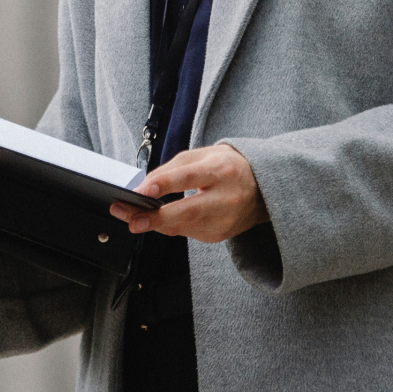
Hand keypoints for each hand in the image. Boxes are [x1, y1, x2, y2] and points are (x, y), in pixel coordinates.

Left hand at [108, 143, 268, 243]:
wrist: (261, 188)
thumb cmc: (227, 167)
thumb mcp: (202, 156)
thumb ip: (172, 169)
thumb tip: (144, 185)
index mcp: (221, 170)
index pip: (189, 177)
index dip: (164, 184)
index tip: (141, 191)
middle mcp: (225, 197)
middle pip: (188, 211)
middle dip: (156, 218)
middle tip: (130, 219)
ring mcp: (224, 220)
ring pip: (184, 226)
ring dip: (155, 224)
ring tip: (132, 218)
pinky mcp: (219, 235)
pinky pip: (187, 232)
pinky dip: (170, 226)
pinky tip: (156, 221)